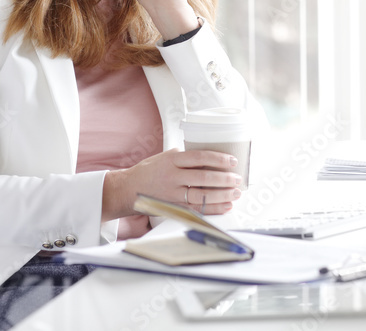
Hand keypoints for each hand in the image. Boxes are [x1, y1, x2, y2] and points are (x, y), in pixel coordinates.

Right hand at [102, 149, 242, 219]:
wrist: (128, 189)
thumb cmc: (148, 171)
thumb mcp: (164, 157)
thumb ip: (183, 157)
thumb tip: (206, 156)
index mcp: (171, 160)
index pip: (199, 157)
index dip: (218, 158)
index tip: (232, 161)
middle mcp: (172, 176)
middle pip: (203, 177)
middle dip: (224, 178)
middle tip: (237, 178)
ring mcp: (172, 193)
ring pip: (202, 195)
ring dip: (222, 195)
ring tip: (235, 192)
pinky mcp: (173, 207)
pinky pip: (197, 209)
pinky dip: (213, 208)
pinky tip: (226, 206)